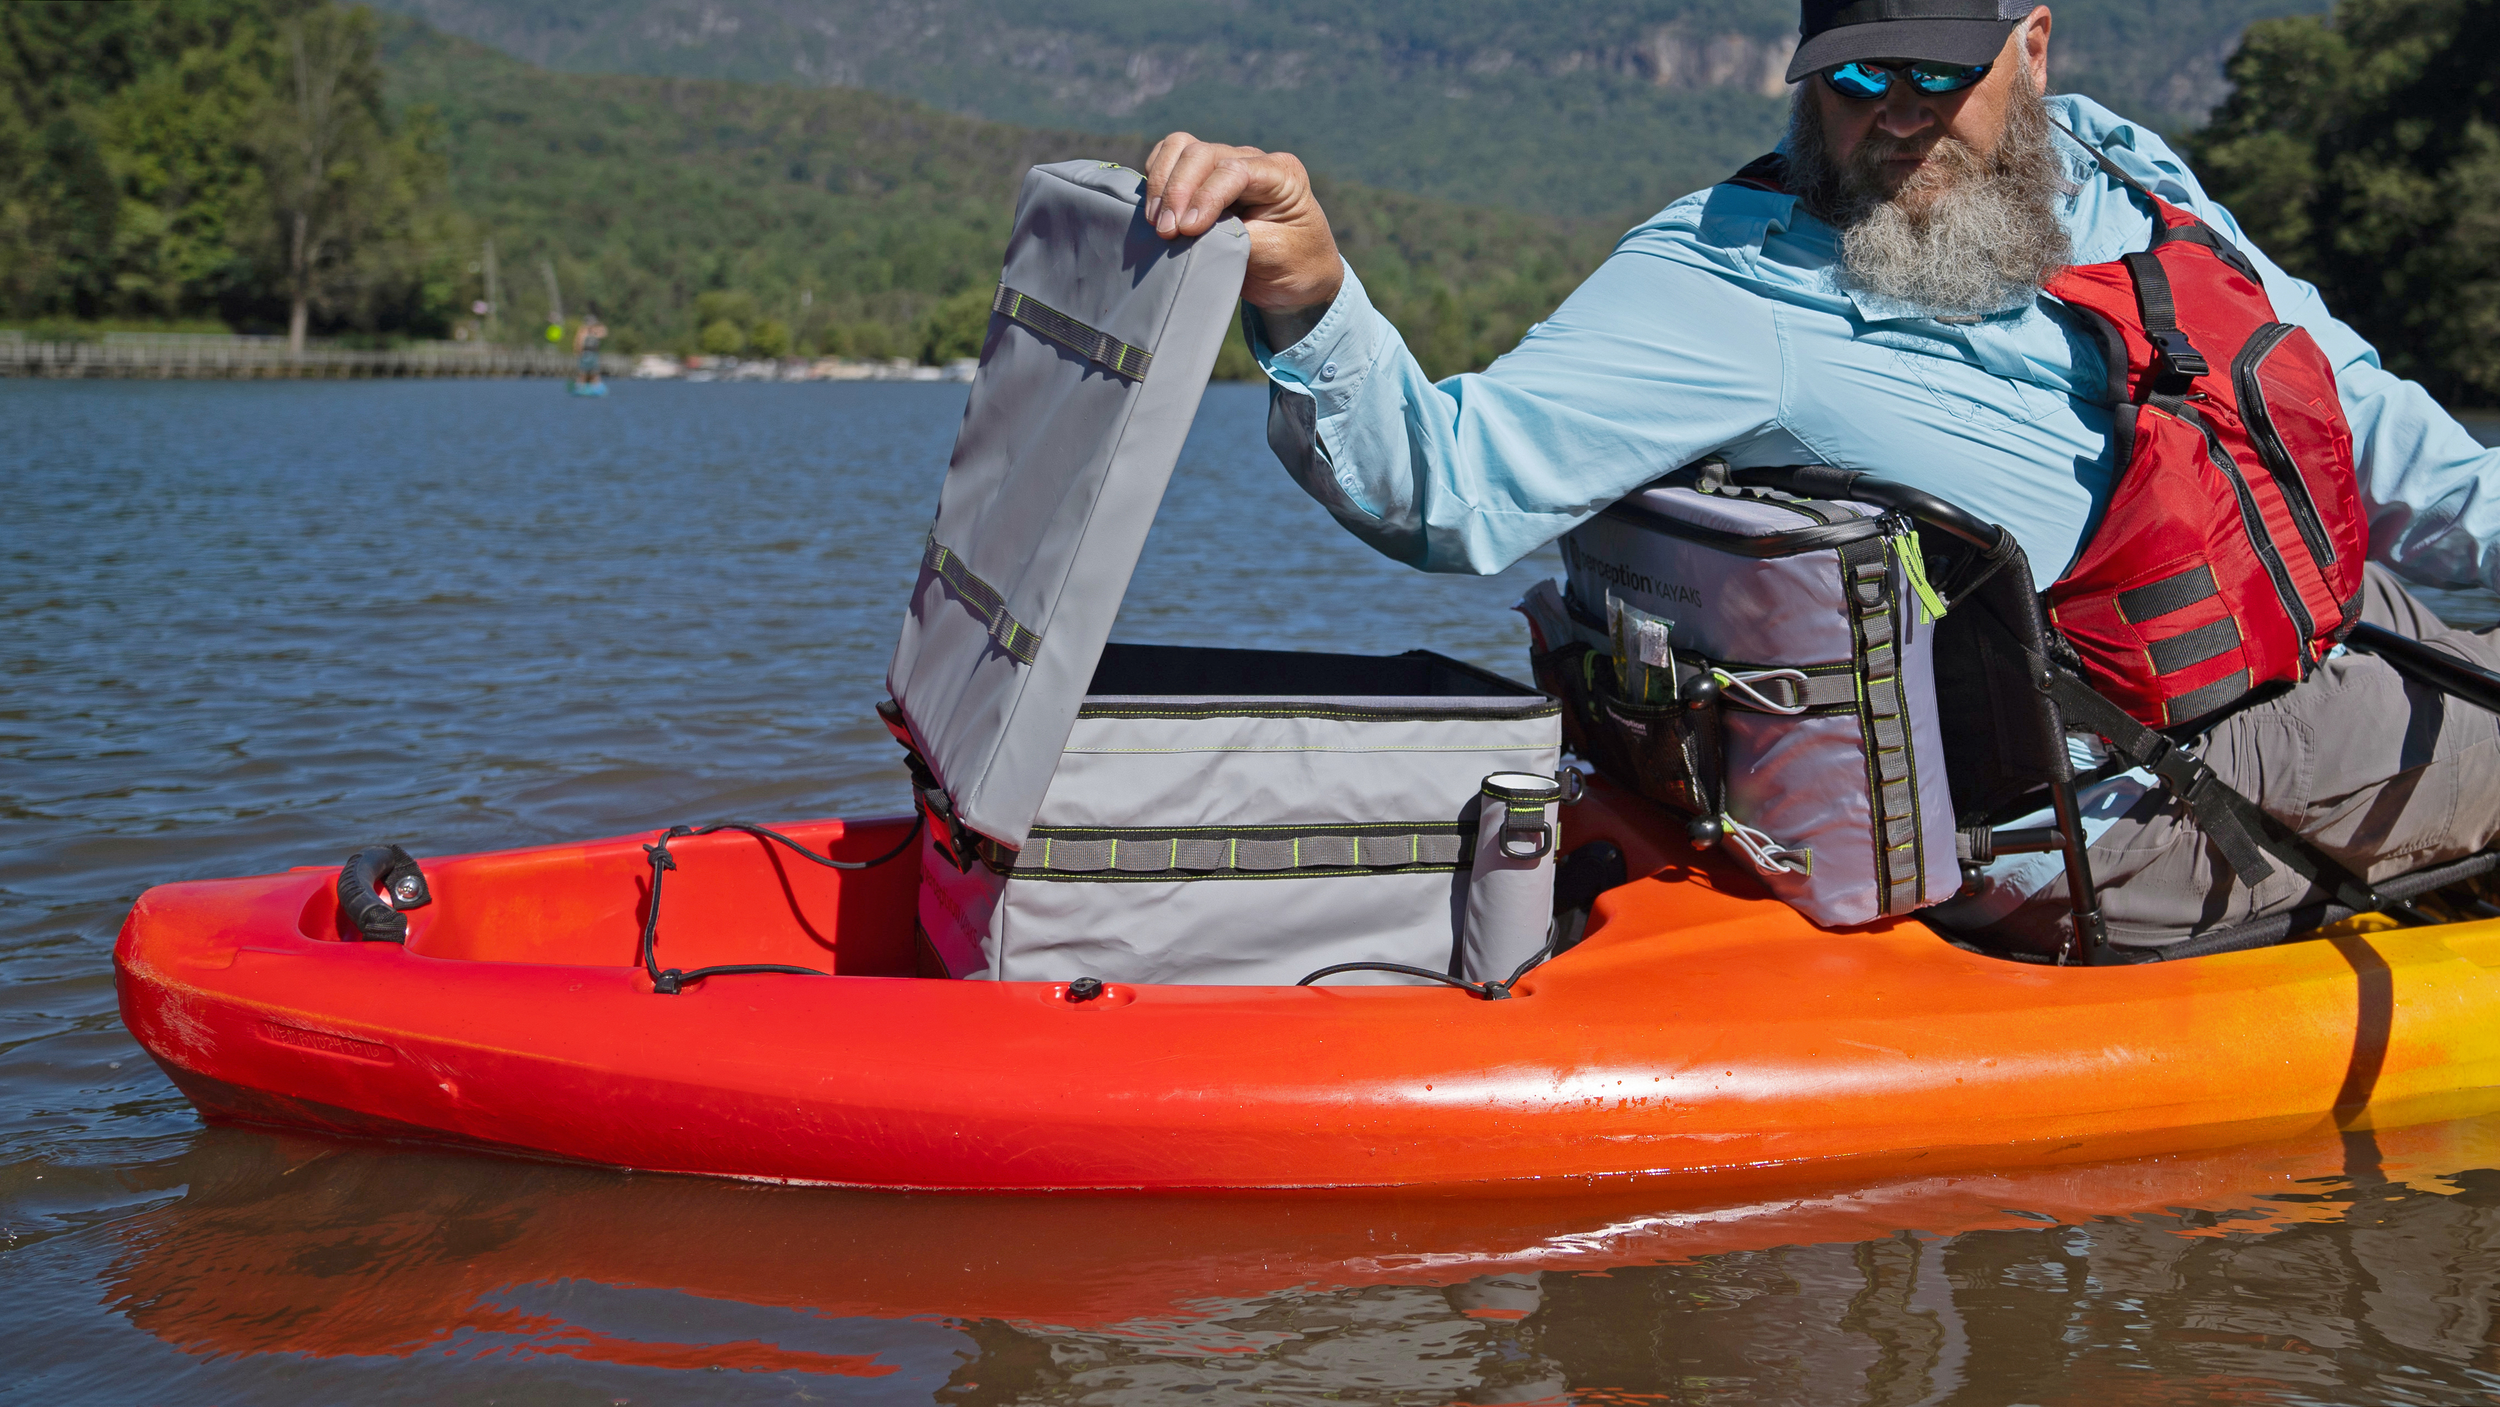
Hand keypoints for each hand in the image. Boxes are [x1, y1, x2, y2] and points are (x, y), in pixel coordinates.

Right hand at [1143, 133, 1343, 313]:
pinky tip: (1155, 211)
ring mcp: (1225, 161)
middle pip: (1202, 154)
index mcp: (1281, 174)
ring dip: (1162, 182)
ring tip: (1157, 222)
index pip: (1234, 170)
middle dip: (1177, 192)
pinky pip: (1170, 157)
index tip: (1188, 230)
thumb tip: (1192, 228)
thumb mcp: (1273, 255)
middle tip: (1166, 232)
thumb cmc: (1292, 265)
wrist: (1296, 275)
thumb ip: (1237, 236)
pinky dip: (1156, 178)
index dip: (1205, 197)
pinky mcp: (1203, 175)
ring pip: (1180, 147)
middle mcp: (1252, 159)